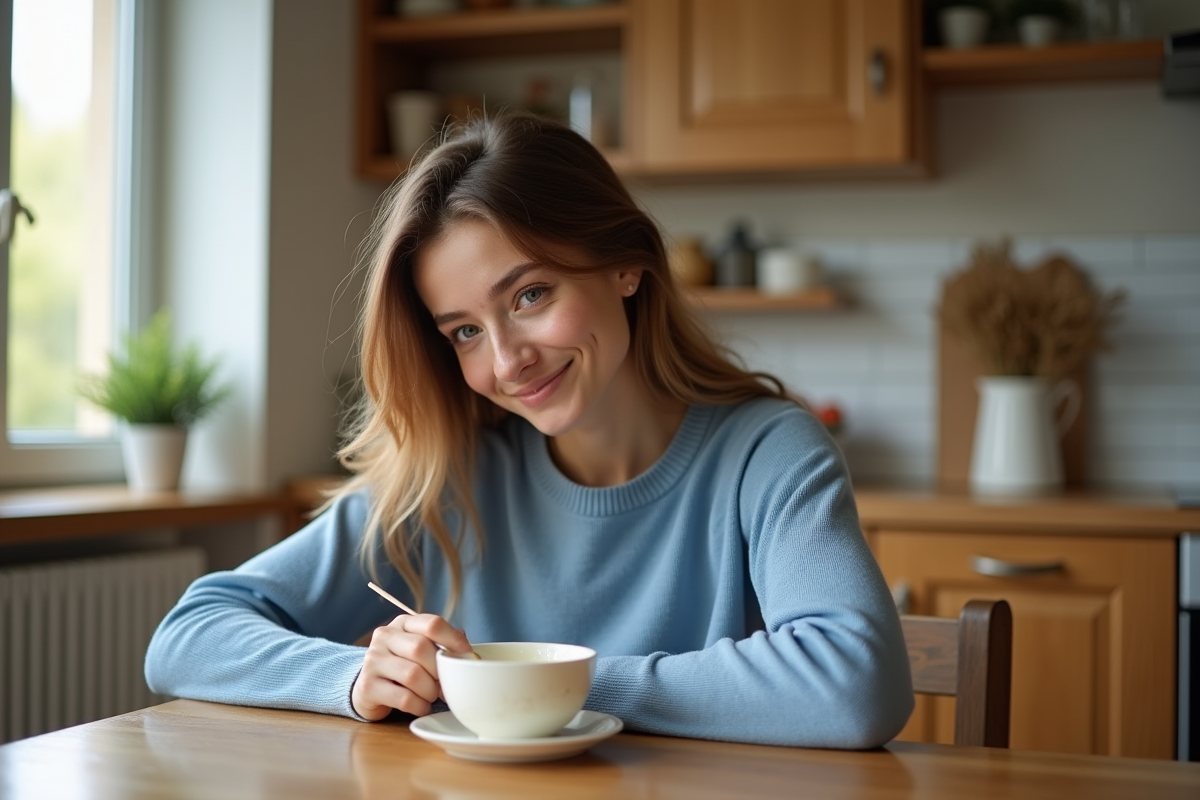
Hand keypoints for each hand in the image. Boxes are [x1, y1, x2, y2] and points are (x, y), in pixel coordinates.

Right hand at [351, 612, 473, 720]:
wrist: (369, 687)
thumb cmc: (404, 665)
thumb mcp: (421, 649)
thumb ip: (442, 645)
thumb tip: (467, 650)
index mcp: (402, 623)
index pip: (431, 624)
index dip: (453, 639)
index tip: (467, 653)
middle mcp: (384, 637)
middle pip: (421, 648)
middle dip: (439, 671)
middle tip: (445, 684)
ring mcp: (373, 661)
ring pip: (412, 675)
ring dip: (430, 691)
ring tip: (431, 695)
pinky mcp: (367, 687)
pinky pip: (403, 698)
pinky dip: (419, 706)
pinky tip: (421, 706)